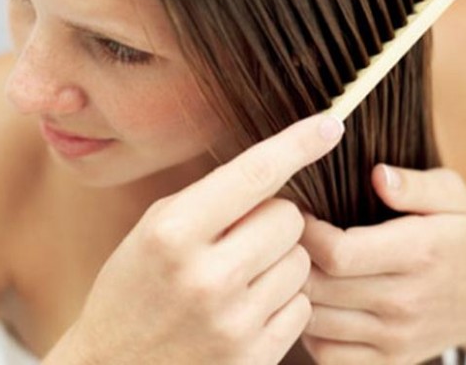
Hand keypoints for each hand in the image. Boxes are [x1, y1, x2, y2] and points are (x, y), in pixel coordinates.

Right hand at [44, 114, 344, 364]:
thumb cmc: (135, 287)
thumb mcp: (156, 228)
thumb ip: (213, 198)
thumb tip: (280, 166)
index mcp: (173, 231)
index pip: (254, 173)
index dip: (298, 144)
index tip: (330, 124)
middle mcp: (206, 276)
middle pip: (290, 217)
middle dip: (274, 218)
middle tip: (243, 235)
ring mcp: (233, 322)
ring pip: (302, 260)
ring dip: (280, 259)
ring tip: (241, 276)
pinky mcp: (254, 358)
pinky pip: (302, 305)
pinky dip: (282, 300)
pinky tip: (247, 308)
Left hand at [300, 165, 465, 364]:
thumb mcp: (454, 196)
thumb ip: (415, 185)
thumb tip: (377, 175)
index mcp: (417, 254)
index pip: (338, 253)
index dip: (307, 232)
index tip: (300, 213)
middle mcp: (404, 302)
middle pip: (319, 288)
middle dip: (292, 259)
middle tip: (287, 237)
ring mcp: (396, 339)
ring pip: (316, 323)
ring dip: (295, 292)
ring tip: (295, 265)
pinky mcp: (389, 361)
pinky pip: (328, 354)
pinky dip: (309, 329)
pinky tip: (314, 299)